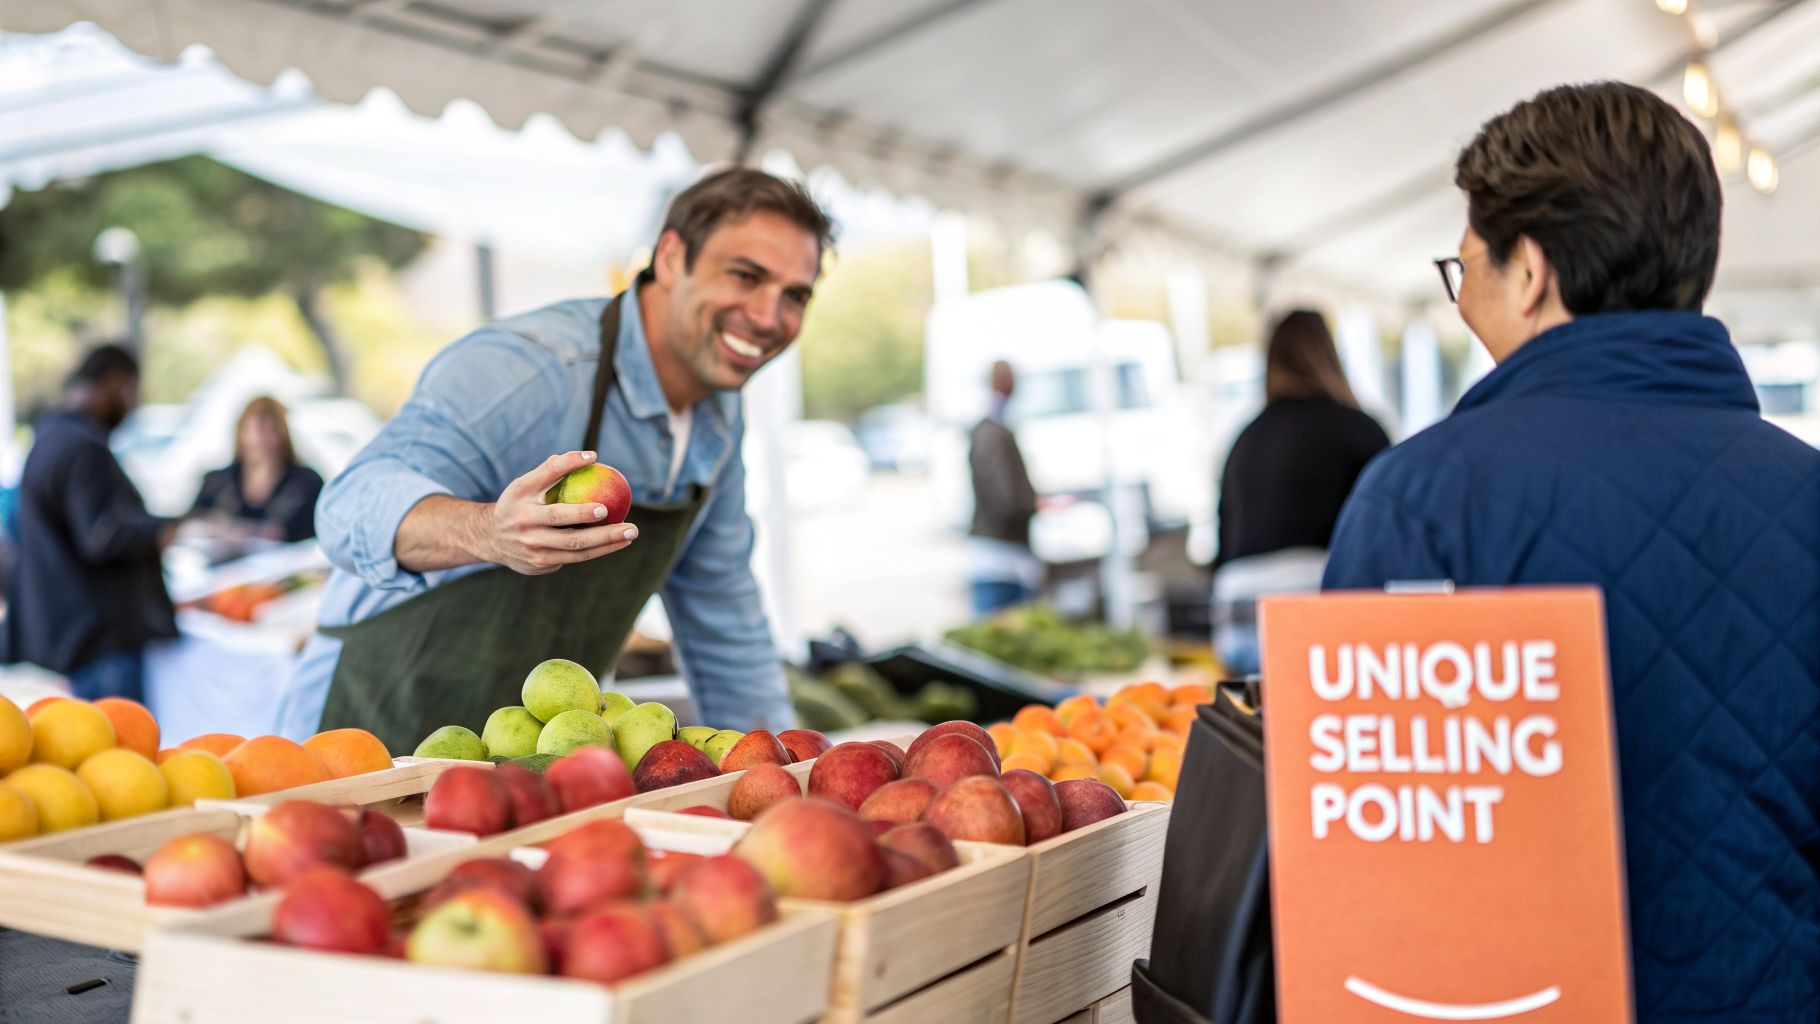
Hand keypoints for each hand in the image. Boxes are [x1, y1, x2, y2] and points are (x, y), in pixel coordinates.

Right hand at [474, 451, 637, 574]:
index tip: (594, 457)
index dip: (569, 463)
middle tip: (614, 511)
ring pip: (574, 545)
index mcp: (520, 495)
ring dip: (606, 540)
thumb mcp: (525, 485)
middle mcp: (523, 522)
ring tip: (631, 532)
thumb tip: (589, 457)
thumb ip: (551, 471)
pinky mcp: (541, 564)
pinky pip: (575, 557)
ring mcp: (532, 547)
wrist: (488, 539)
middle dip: (588, 515)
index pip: (547, 473)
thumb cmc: (517, 505)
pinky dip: (599, 550)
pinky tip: (618, 543)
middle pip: (561, 518)